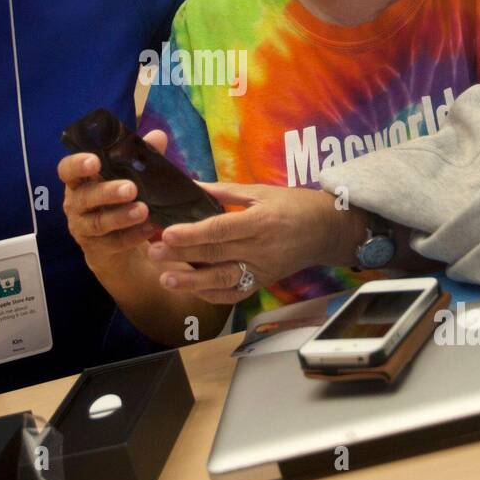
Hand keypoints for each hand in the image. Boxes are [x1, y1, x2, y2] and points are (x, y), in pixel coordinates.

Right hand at [59, 130, 167, 270]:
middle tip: (131, 188)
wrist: (116, 245)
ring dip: (121, 216)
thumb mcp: (129, 177)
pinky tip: (150, 228)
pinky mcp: (97, 249)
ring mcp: (83, 228)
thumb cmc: (118, 200)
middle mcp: (76, 204)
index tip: (95, 161)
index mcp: (80, 181)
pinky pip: (114, 243)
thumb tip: (158, 136)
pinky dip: (133, 236)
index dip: (77, 165)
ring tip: (143, 210)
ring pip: (98, 222)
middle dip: (107, 192)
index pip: (67, 170)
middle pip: (85, 197)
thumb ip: (140, 156)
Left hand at [146, 181, 363, 304]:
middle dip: (182, 255)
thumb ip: (223, 191)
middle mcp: (260, 249)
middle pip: (216, 255)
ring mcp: (261, 270)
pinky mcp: (262, 283)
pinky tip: (190, 290)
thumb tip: (189, 185)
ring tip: (166, 279)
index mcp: (260, 221)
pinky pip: (235, 294)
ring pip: (223, 280)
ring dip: (192, 282)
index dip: (193, 233)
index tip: (167, 233)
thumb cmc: (293, 204)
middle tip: (153, 253)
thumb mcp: (260, 190)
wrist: (327, 230)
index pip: (221, 229)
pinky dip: (212, 295)